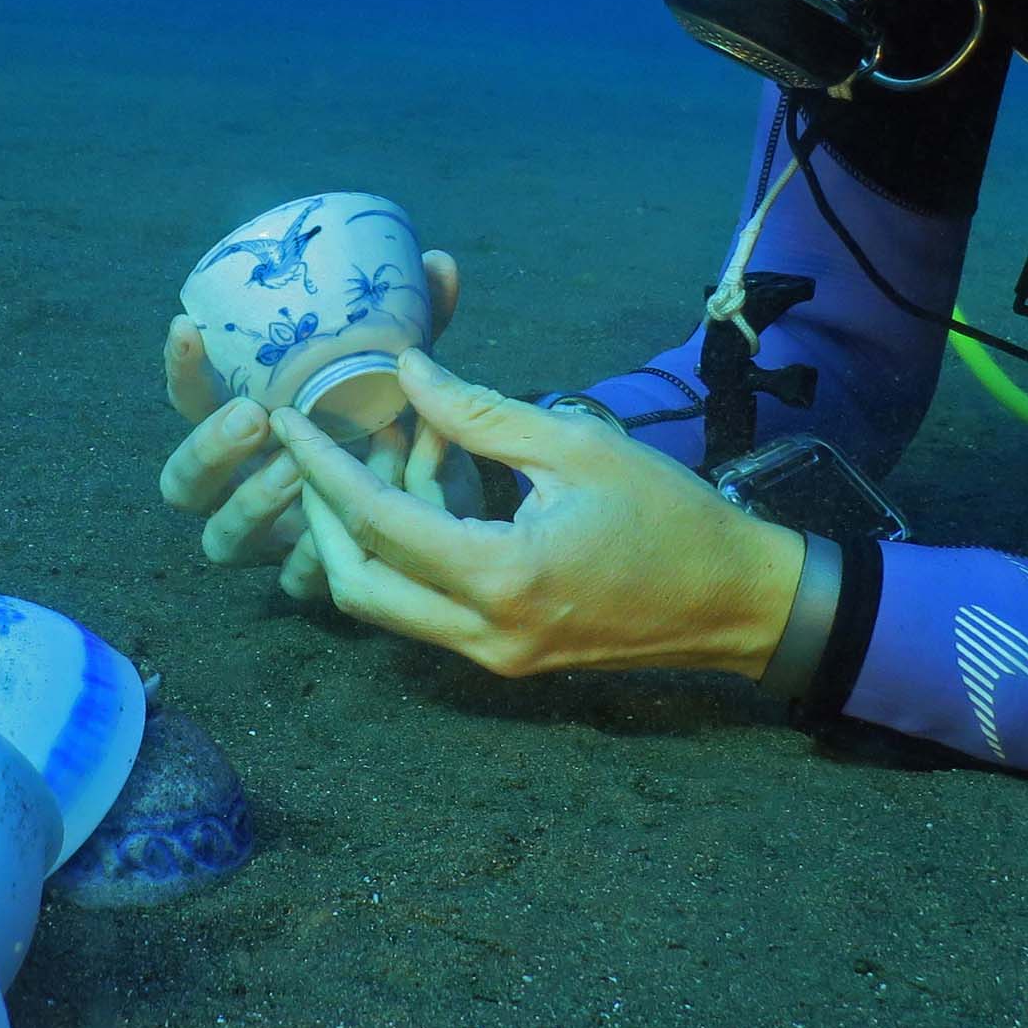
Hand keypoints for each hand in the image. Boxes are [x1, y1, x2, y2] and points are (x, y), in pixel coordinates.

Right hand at [158, 250, 468, 601]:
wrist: (449, 509)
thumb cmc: (403, 431)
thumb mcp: (406, 378)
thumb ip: (415, 327)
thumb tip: (440, 264)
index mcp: (248, 428)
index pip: (191, 398)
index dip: (182, 367)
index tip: (191, 326)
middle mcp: (242, 486)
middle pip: (181, 483)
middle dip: (207, 449)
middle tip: (254, 415)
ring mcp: (270, 540)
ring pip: (221, 539)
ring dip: (252, 502)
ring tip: (296, 470)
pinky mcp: (306, 581)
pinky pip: (288, 581)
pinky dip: (310, 556)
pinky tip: (336, 536)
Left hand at [270, 349, 806, 677]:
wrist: (738, 603)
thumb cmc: (671, 517)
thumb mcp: (578, 445)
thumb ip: (483, 412)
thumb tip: (407, 369)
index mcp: (502, 576)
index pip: (379, 521)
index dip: (325, 467)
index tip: (290, 419)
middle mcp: (484, 633)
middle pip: (358, 583)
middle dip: (320, 515)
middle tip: (310, 451)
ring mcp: (492, 656)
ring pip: (387, 603)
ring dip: (365, 534)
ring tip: (386, 452)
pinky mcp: (505, 658)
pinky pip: (428, 609)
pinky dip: (411, 552)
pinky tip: (430, 486)